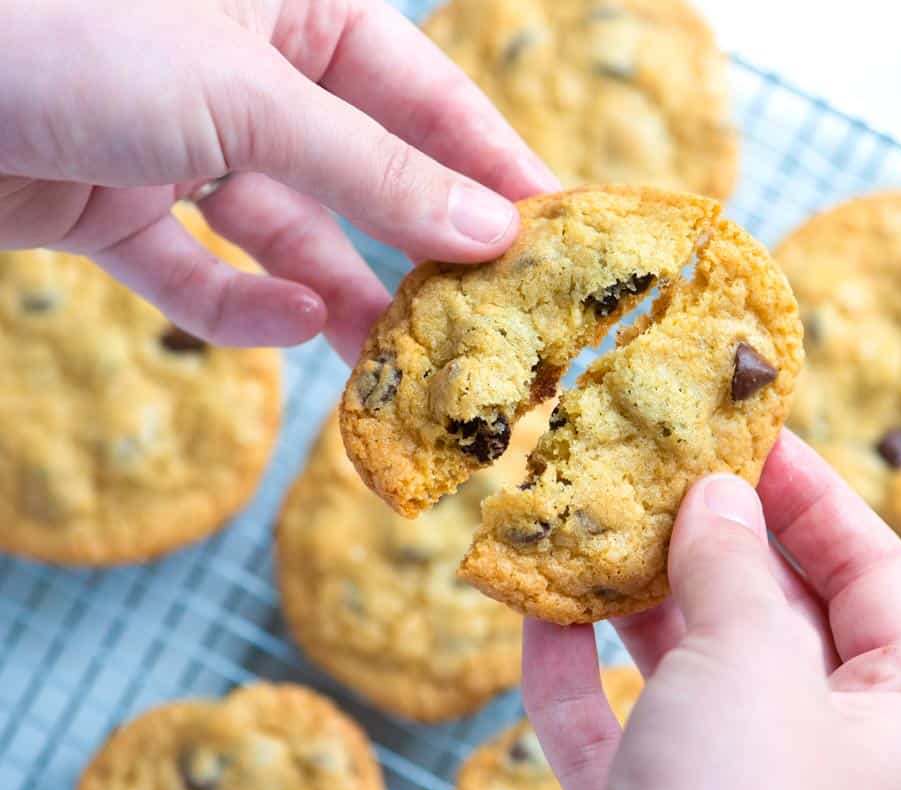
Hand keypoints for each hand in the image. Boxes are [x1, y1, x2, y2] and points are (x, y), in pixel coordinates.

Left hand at [0, 0, 558, 360]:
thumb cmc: (63, 32)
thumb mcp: (245, 97)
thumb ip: (374, 170)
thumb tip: (489, 228)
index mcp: (290, 7)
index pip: (424, 92)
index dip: (492, 162)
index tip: (554, 232)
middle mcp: (242, 70)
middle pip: (363, 170)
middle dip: (418, 245)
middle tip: (484, 318)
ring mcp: (175, 141)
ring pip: (286, 234)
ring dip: (340, 297)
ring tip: (399, 361)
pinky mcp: (113, 207)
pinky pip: (197, 270)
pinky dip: (239, 307)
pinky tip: (288, 329)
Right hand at [522, 430, 900, 789]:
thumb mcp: (752, 664)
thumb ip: (736, 567)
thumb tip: (719, 495)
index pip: (873, 572)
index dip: (814, 492)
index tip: (751, 429)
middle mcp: (824, 750)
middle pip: (771, 609)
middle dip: (707, 534)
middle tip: (654, 460)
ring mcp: (729, 784)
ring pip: (682, 664)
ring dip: (628, 594)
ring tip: (587, 514)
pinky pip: (610, 727)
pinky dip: (570, 672)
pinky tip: (533, 609)